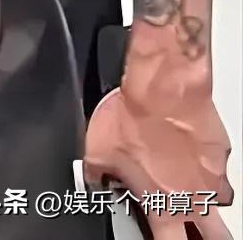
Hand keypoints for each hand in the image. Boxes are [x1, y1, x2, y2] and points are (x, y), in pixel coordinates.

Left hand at [84, 83, 233, 237]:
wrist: (163, 87)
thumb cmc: (136, 118)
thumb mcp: (97, 149)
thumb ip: (97, 172)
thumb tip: (92, 175)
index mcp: (163, 206)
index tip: (159, 236)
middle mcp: (194, 197)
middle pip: (215, 238)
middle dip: (203, 236)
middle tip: (190, 226)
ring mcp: (213, 176)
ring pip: (219, 202)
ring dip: (206, 198)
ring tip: (189, 185)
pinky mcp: (221, 152)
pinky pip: (219, 166)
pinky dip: (207, 163)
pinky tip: (190, 148)